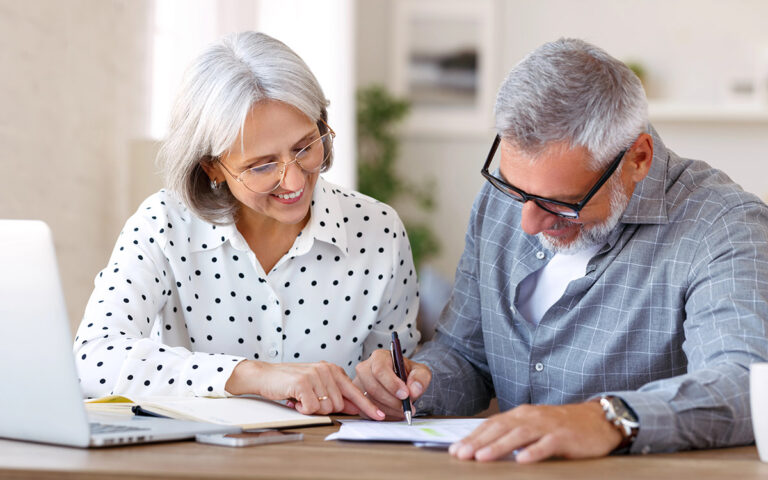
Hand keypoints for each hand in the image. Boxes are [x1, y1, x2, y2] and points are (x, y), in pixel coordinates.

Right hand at [225, 360, 384, 419]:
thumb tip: (355, 407)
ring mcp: (315, 375)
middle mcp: (326, 370)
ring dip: (312, 409)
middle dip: (324, 409)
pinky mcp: (303, 382)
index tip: (379, 416)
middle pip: (338, 405)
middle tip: (309, 401)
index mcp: (332, 370)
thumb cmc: (291, 382)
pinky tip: (295, 400)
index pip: (355, 391)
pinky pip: (311, 408)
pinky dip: (302, 409)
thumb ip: (336, 395)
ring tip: (301, 399)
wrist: (266, 376)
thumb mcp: (317, 385)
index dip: (367, 406)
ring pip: (326, 408)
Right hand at [353, 349, 431, 418]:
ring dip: (390, 409)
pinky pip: (367, 411)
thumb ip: (420, 378)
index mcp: (380, 357)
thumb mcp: (421, 372)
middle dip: (392, 400)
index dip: (392, 384)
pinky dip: (384, 415)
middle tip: (406, 406)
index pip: (380, 369)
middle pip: (373, 387)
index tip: (405, 394)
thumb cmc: (409, 375)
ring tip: (403, 409)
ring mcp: (359, 384)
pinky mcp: (358, 399)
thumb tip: (414, 389)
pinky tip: (394, 412)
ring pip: (371, 401)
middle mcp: (366, 368)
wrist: (404, 384)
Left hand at [449, 401, 621, 462]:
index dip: (472, 437)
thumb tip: (484, 446)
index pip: (492, 425)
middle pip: (500, 429)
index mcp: (521, 414)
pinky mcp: (564, 437)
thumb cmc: (562, 426)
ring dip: (499, 446)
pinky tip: (522, 460)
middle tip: (461, 455)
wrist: (597, 419)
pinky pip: (547, 444)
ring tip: (482, 457)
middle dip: (478, 442)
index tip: (455, 449)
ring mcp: (548, 426)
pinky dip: (534, 452)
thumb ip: (512, 433)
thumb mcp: (533, 425)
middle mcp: (531, 417)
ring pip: (519, 435)